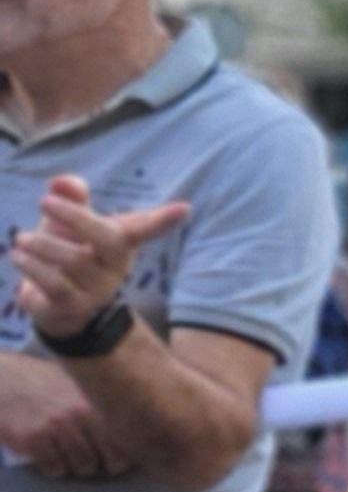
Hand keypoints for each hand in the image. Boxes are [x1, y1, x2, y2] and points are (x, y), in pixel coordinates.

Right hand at [0, 362, 129, 479]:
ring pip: (84, 466)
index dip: (126, 453)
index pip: (128, 440)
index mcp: (98, 402)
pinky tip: (48, 458)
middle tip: (92, 460)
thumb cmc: (46, 384)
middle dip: (104, 464)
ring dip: (77, 467)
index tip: (117, 457)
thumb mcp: (81, 386)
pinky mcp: (33, 438)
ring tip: (67, 457)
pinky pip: (55, 468)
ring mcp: (57, 427)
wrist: (5, 378)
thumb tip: (134, 434)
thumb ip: (104, 406)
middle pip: (112, 459)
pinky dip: (54, 469)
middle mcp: (81, 414)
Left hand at [10, 174, 186, 341]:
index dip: (163, 220)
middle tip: (44, 201)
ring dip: (42, 244)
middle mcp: (116, 267)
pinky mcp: (73, 308)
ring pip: (75, 261)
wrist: (56, 307)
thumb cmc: (67, 253)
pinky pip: (56, 284)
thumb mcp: (68, 223)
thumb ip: (70, 198)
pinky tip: (19, 256)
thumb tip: (62, 182)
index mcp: (120, 243)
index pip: (145, 229)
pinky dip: (33, 266)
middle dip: (77, 217)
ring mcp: (97, 290)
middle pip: (109, 239)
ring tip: (22, 239)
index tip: (185, 208)